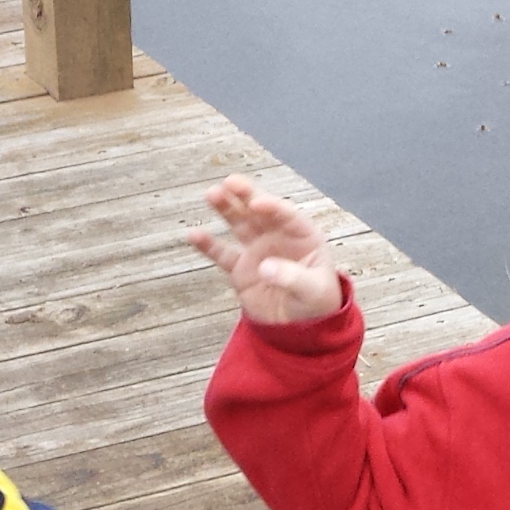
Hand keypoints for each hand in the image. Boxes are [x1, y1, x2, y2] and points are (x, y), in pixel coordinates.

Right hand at [188, 175, 344, 324]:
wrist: (301, 327)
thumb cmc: (317, 303)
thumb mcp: (313, 291)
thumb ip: (292, 277)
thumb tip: (265, 267)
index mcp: (303, 235)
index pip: (286, 215)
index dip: (271, 207)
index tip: (255, 203)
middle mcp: (278, 236)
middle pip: (259, 212)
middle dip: (245, 195)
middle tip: (229, 182)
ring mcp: (257, 250)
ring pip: (239, 224)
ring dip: (226, 208)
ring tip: (211, 194)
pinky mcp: (240, 268)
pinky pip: (222, 254)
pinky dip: (208, 245)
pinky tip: (192, 235)